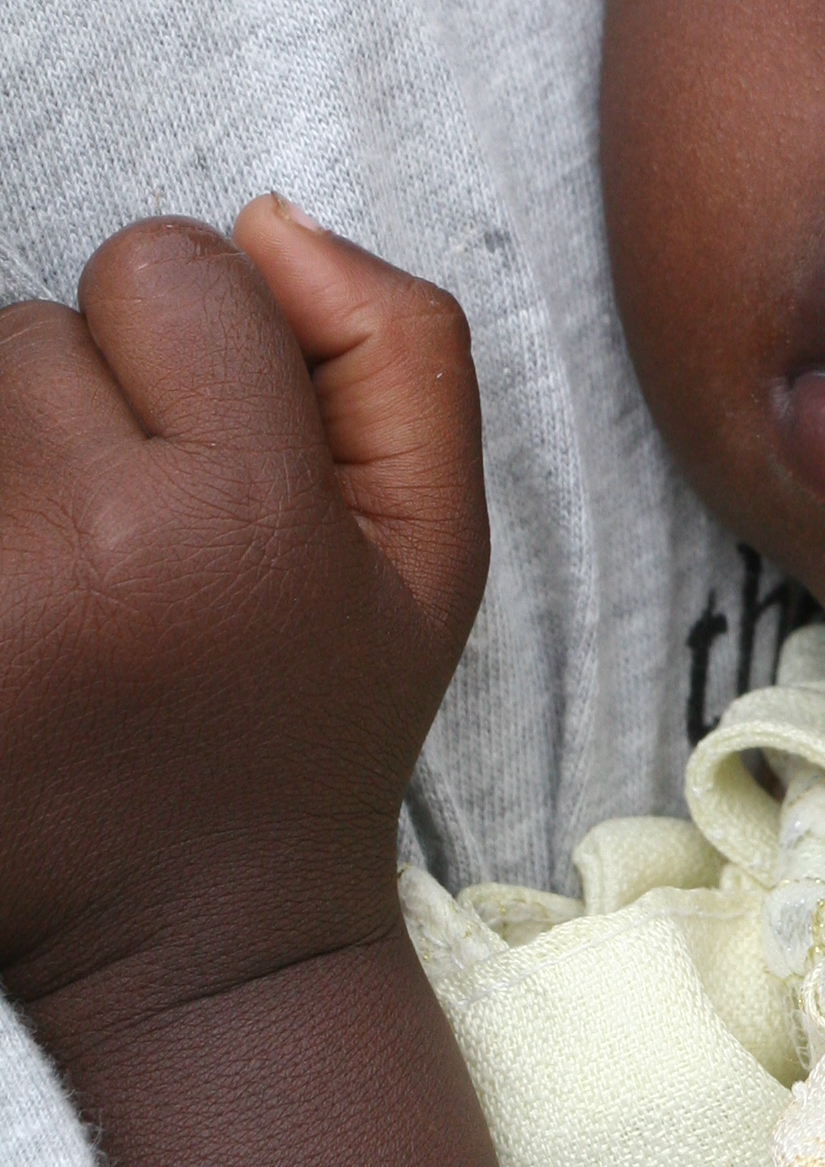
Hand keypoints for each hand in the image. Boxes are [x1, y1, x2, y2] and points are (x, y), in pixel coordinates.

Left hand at [0, 201, 486, 1058]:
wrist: (193, 950)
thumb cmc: (314, 721)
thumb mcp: (439, 545)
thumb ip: (400, 347)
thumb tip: (266, 217)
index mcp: (241, 516)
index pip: (164, 263)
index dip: (198, 353)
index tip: (222, 474)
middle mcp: (83, 559)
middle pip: (26, 332)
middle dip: (77, 412)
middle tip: (132, 550)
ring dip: (2, 469)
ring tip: (60, 584)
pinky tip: (22, 617)